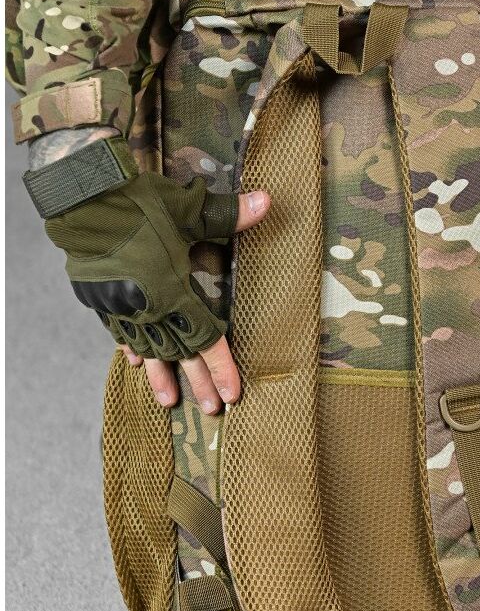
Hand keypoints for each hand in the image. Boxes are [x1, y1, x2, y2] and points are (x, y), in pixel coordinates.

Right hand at [116, 183, 269, 412]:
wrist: (80, 199)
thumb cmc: (138, 203)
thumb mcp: (188, 208)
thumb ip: (228, 215)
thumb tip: (268, 201)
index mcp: (173, 292)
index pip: (205, 340)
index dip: (221, 368)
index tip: (232, 394)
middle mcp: (148, 306)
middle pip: (179, 353)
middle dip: (197, 381)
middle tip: (211, 410)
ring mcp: (122, 305)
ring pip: (147, 349)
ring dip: (161, 375)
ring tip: (169, 401)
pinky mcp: (101, 298)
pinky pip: (120, 331)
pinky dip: (131, 347)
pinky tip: (136, 362)